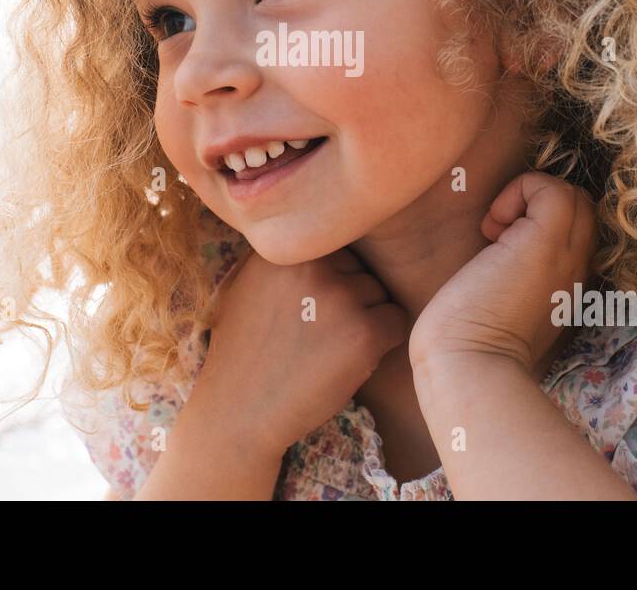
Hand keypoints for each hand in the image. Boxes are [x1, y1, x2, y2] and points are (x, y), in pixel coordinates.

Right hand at [191, 245, 408, 458]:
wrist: (239, 410)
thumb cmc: (243, 350)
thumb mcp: (244, 283)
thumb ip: (280, 255)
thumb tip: (314, 226)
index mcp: (285, 248)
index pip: (334, 246)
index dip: (329, 279)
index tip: (311, 307)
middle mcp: (313, 264)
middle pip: (359, 269)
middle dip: (349, 297)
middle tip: (320, 332)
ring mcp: (339, 297)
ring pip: (379, 293)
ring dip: (365, 318)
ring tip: (331, 348)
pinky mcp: (363, 333)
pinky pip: (397, 321)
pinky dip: (384, 341)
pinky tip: (353, 359)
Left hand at [410, 171, 598, 373]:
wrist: (467, 364)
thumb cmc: (471, 340)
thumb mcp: (507, 304)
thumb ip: (520, 278)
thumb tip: (499, 240)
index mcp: (568, 285)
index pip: (581, 229)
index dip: (545, 220)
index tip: (504, 242)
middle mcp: (577, 269)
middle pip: (584, 207)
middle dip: (540, 204)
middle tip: (500, 232)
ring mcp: (565, 255)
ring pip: (574, 195)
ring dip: (530, 197)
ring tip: (496, 229)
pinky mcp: (544, 243)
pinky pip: (551, 189)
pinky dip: (520, 190)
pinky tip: (492, 226)